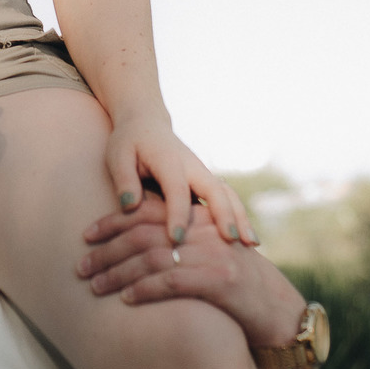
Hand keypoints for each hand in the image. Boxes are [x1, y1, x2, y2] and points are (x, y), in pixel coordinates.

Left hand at [80, 203, 305, 348]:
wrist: (277, 310)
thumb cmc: (235, 284)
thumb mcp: (208, 253)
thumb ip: (179, 240)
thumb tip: (135, 240)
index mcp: (199, 216)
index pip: (147, 211)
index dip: (113, 222)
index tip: (86, 236)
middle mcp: (204, 230)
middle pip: (143, 233)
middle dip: (107, 250)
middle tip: (80, 266)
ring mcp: (212, 254)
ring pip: (152, 257)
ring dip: (118, 272)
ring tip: (94, 286)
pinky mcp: (219, 280)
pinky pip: (172, 282)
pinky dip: (145, 289)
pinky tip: (126, 300)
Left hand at [99, 116, 255, 250]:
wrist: (146, 123)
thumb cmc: (129, 143)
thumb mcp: (118, 156)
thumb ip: (124, 179)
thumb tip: (129, 206)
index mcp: (168, 160)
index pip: (176, 189)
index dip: (177, 214)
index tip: (176, 238)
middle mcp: (192, 166)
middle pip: (214, 190)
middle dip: (224, 215)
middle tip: (230, 241)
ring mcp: (203, 174)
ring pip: (227, 195)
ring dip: (240, 218)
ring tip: (251, 245)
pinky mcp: (206, 183)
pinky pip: (228, 199)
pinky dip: (240, 218)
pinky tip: (249, 242)